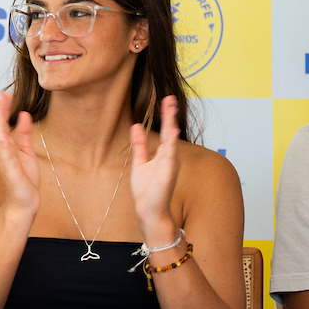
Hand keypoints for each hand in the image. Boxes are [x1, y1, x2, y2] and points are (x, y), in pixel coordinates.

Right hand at [0, 91, 40, 218]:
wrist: (24, 203)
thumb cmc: (24, 179)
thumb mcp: (26, 151)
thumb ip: (25, 133)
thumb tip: (24, 114)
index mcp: (7, 145)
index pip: (3, 122)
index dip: (3, 107)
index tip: (5, 93)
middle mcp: (2, 150)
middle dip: (0, 108)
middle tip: (1, 93)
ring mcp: (4, 159)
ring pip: (0, 135)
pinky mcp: (9, 169)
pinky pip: (4, 153)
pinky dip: (3, 141)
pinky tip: (2, 132)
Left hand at [130, 95, 180, 243]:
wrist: (149, 210)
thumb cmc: (147, 190)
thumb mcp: (139, 162)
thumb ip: (139, 145)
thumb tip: (136, 126)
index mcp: (163, 154)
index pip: (165, 131)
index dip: (166, 115)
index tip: (166, 100)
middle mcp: (169, 157)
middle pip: (170, 131)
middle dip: (170, 114)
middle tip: (170, 98)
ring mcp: (170, 164)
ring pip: (171, 139)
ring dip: (171, 122)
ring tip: (171, 106)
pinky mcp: (168, 172)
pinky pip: (170, 155)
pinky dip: (171, 143)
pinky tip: (172, 131)